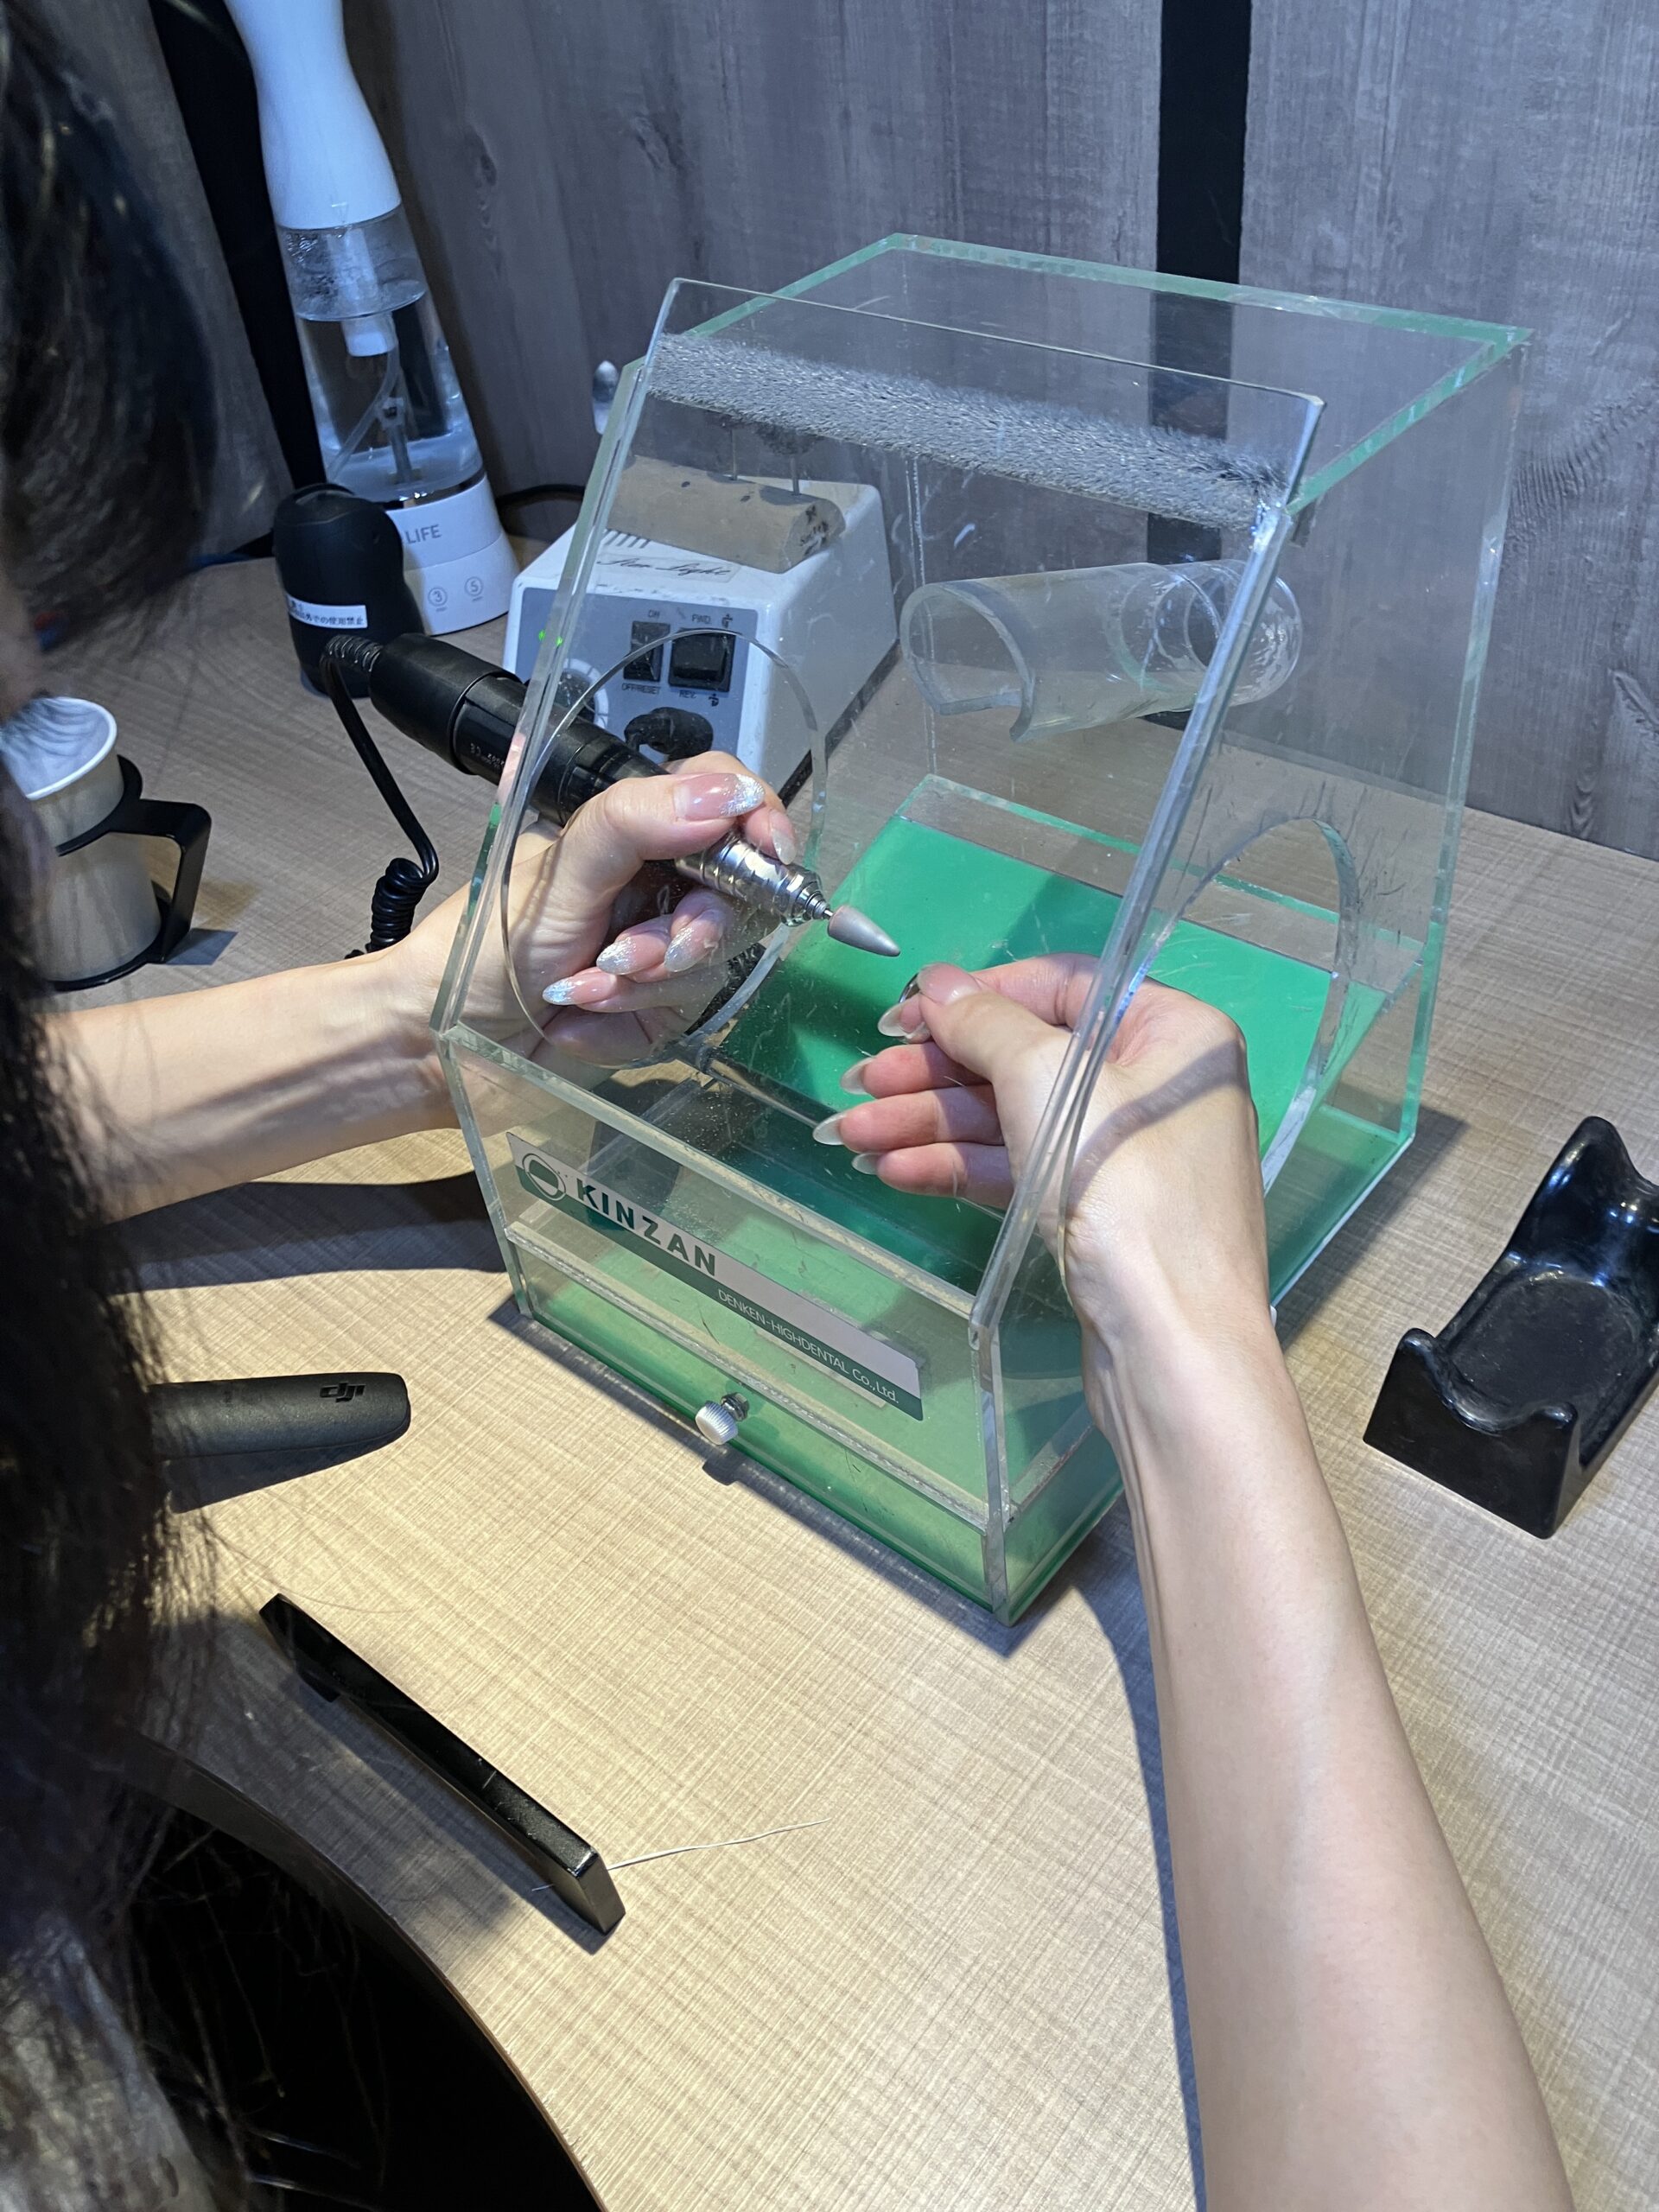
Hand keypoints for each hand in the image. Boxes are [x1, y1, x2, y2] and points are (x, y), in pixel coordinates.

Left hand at [385, 752, 796, 1067]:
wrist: (441, 1046)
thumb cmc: (483, 947)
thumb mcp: (558, 873)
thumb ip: (634, 823)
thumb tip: (726, 798)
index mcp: (633, 832)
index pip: (723, 798)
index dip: (759, 819)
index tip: (766, 850)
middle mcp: (660, 884)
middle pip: (738, 889)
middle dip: (691, 928)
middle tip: (632, 952)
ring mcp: (666, 949)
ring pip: (715, 957)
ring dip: (646, 980)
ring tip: (579, 989)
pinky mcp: (661, 1011)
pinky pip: (685, 1012)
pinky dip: (627, 1018)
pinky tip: (578, 1023)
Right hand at [821, 957, 1270, 1352]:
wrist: (1170, 1342)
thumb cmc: (1124, 1190)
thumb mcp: (1046, 1081)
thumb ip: (987, 1024)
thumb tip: (938, 984)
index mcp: (1172, 1034)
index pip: (1061, 985)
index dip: (976, 997)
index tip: (904, 1018)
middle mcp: (1154, 1086)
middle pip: (1025, 1057)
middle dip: (934, 1074)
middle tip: (859, 1086)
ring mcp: (1125, 1157)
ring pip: (1012, 1120)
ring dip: (929, 1124)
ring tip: (853, 1136)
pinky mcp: (1097, 1214)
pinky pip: (1020, 1170)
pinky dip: (958, 1168)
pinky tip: (894, 1171)